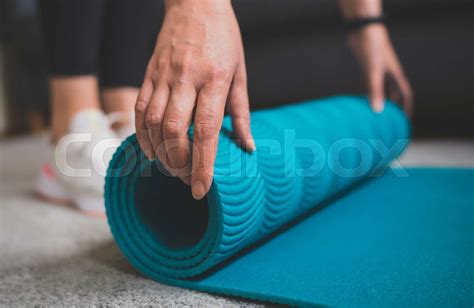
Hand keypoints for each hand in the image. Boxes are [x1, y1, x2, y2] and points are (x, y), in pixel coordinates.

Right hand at [135, 0, 254, 199]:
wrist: (195, 3)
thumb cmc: (224, 39)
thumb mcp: (240, 73)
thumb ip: (241, 113)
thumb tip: (247, 147)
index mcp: (215, 79)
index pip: (206, 130)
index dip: (202, 164)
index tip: (201, 189)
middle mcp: (186, 78)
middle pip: (174, 131)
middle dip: (179, 163)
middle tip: (188, 178)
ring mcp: (163, 76)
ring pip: (152, 123)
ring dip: (159, 153)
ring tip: (172, 168)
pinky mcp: (148, 74)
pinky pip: (139, 110)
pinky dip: (142, 135)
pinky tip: (151, 151)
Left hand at [347, 24, 413, 115]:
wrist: (362, 30)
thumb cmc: (371, 48)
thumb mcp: (373, 72)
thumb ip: (375, 91)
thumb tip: (377, 111)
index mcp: (395, 76)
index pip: (405, 96)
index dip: (406, 110)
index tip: (404, 124)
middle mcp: (388, 75)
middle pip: (394, 96)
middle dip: (393, 110)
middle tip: (388, 126)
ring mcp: (377, 72)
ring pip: (381, 92)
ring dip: (379, 103)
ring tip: (375, 118)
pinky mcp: (366, 69)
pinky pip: (369, 86)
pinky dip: (367, 95)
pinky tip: (361, 103)